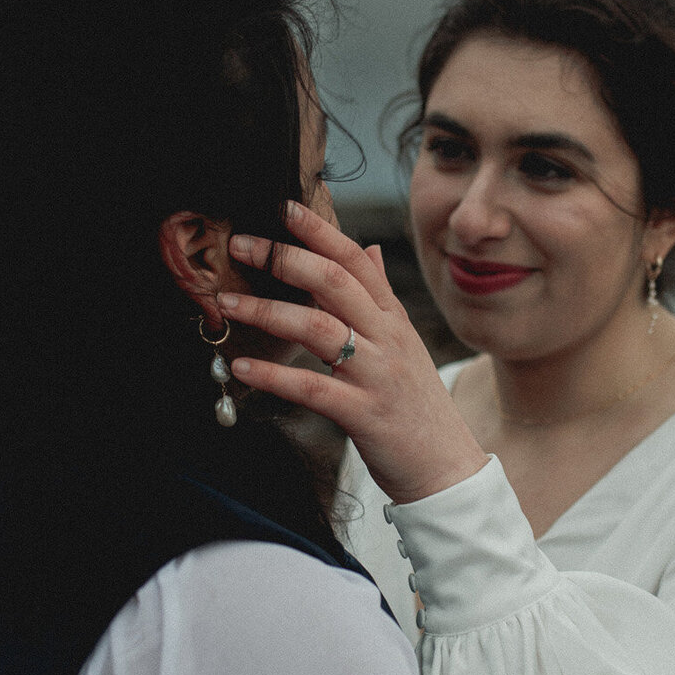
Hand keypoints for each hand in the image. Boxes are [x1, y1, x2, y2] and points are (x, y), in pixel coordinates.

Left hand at [221, 201, 487, 504]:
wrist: (447, 467)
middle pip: (334, 283)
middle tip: (240, 244)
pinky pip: (313, 388)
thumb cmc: (416, 405)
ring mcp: (376, 375)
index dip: (320, 230)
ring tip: (227, 303)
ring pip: (319, 329)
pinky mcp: (364, 414)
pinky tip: (242, 368)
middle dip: (284, 258)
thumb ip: (381, 296)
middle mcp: (386, 338)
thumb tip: (368, 249)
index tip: (284, 206)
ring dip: (267, 311)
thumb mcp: (404, 343)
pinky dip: (274, 376)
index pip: (355, 260)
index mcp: (392, 318)